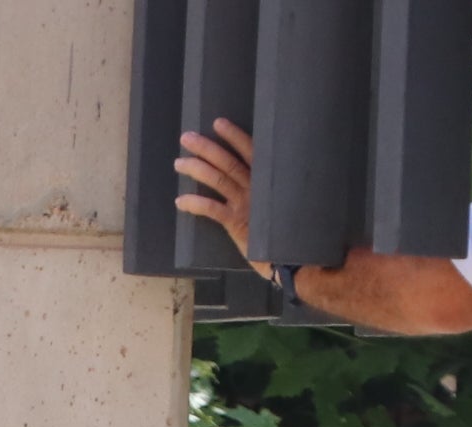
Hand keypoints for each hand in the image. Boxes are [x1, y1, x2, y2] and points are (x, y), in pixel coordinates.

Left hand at [173, 118, 273, 279]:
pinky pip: (212, 209)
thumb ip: (266, 191)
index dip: (234, 136)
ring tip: (179, 163)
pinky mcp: (236, 223)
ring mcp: (245, 204)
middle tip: (186, 138)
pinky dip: (195, 204)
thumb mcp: (278, 204)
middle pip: (227, 162)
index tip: (218, 123)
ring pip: (217, 180)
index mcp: (266, 180)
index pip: (249, 151)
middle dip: (206, 148)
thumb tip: (252, 180)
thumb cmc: (284, 231)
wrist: (292, 257)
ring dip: (196, 169)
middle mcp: (255, 188)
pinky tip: (180, 201)